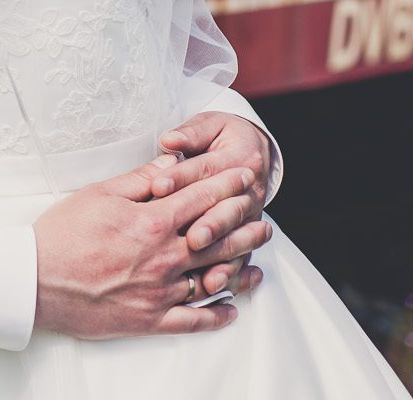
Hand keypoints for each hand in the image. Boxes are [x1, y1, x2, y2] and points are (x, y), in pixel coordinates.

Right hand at [32, 160, 265, 338]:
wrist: (36, 279)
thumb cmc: (61, 233)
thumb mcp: (98, 194)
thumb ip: (139, 180)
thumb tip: (170, 165)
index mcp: (152, 222)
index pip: (201, 199)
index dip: (227, 185)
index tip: (246, 176)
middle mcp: (164, 257)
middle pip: (217, 238)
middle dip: (244, 223)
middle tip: (263, 217)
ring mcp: (161, 291)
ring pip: (213, 277)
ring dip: (239, 265)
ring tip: (257, 257)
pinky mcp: (150, 319)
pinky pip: (193, 320)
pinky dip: (216, 315)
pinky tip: (231, 309)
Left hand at [149, 113, 274, 294]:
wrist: (254, 152)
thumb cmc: (224, 136)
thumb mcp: (211, 125)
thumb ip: (191, 134)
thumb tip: (170, 139)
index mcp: (238, 159)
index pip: (205, 170)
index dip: (181, 178)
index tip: (158, 187)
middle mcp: (248, 192)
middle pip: (225, 211)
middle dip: (207, 224)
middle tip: (189, 237)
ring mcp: (249, 219)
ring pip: (236, 241)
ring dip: (220, 256)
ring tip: (205, 272)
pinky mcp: (246, 238)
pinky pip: (241, 260)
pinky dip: (231, 274)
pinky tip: (215, 287)